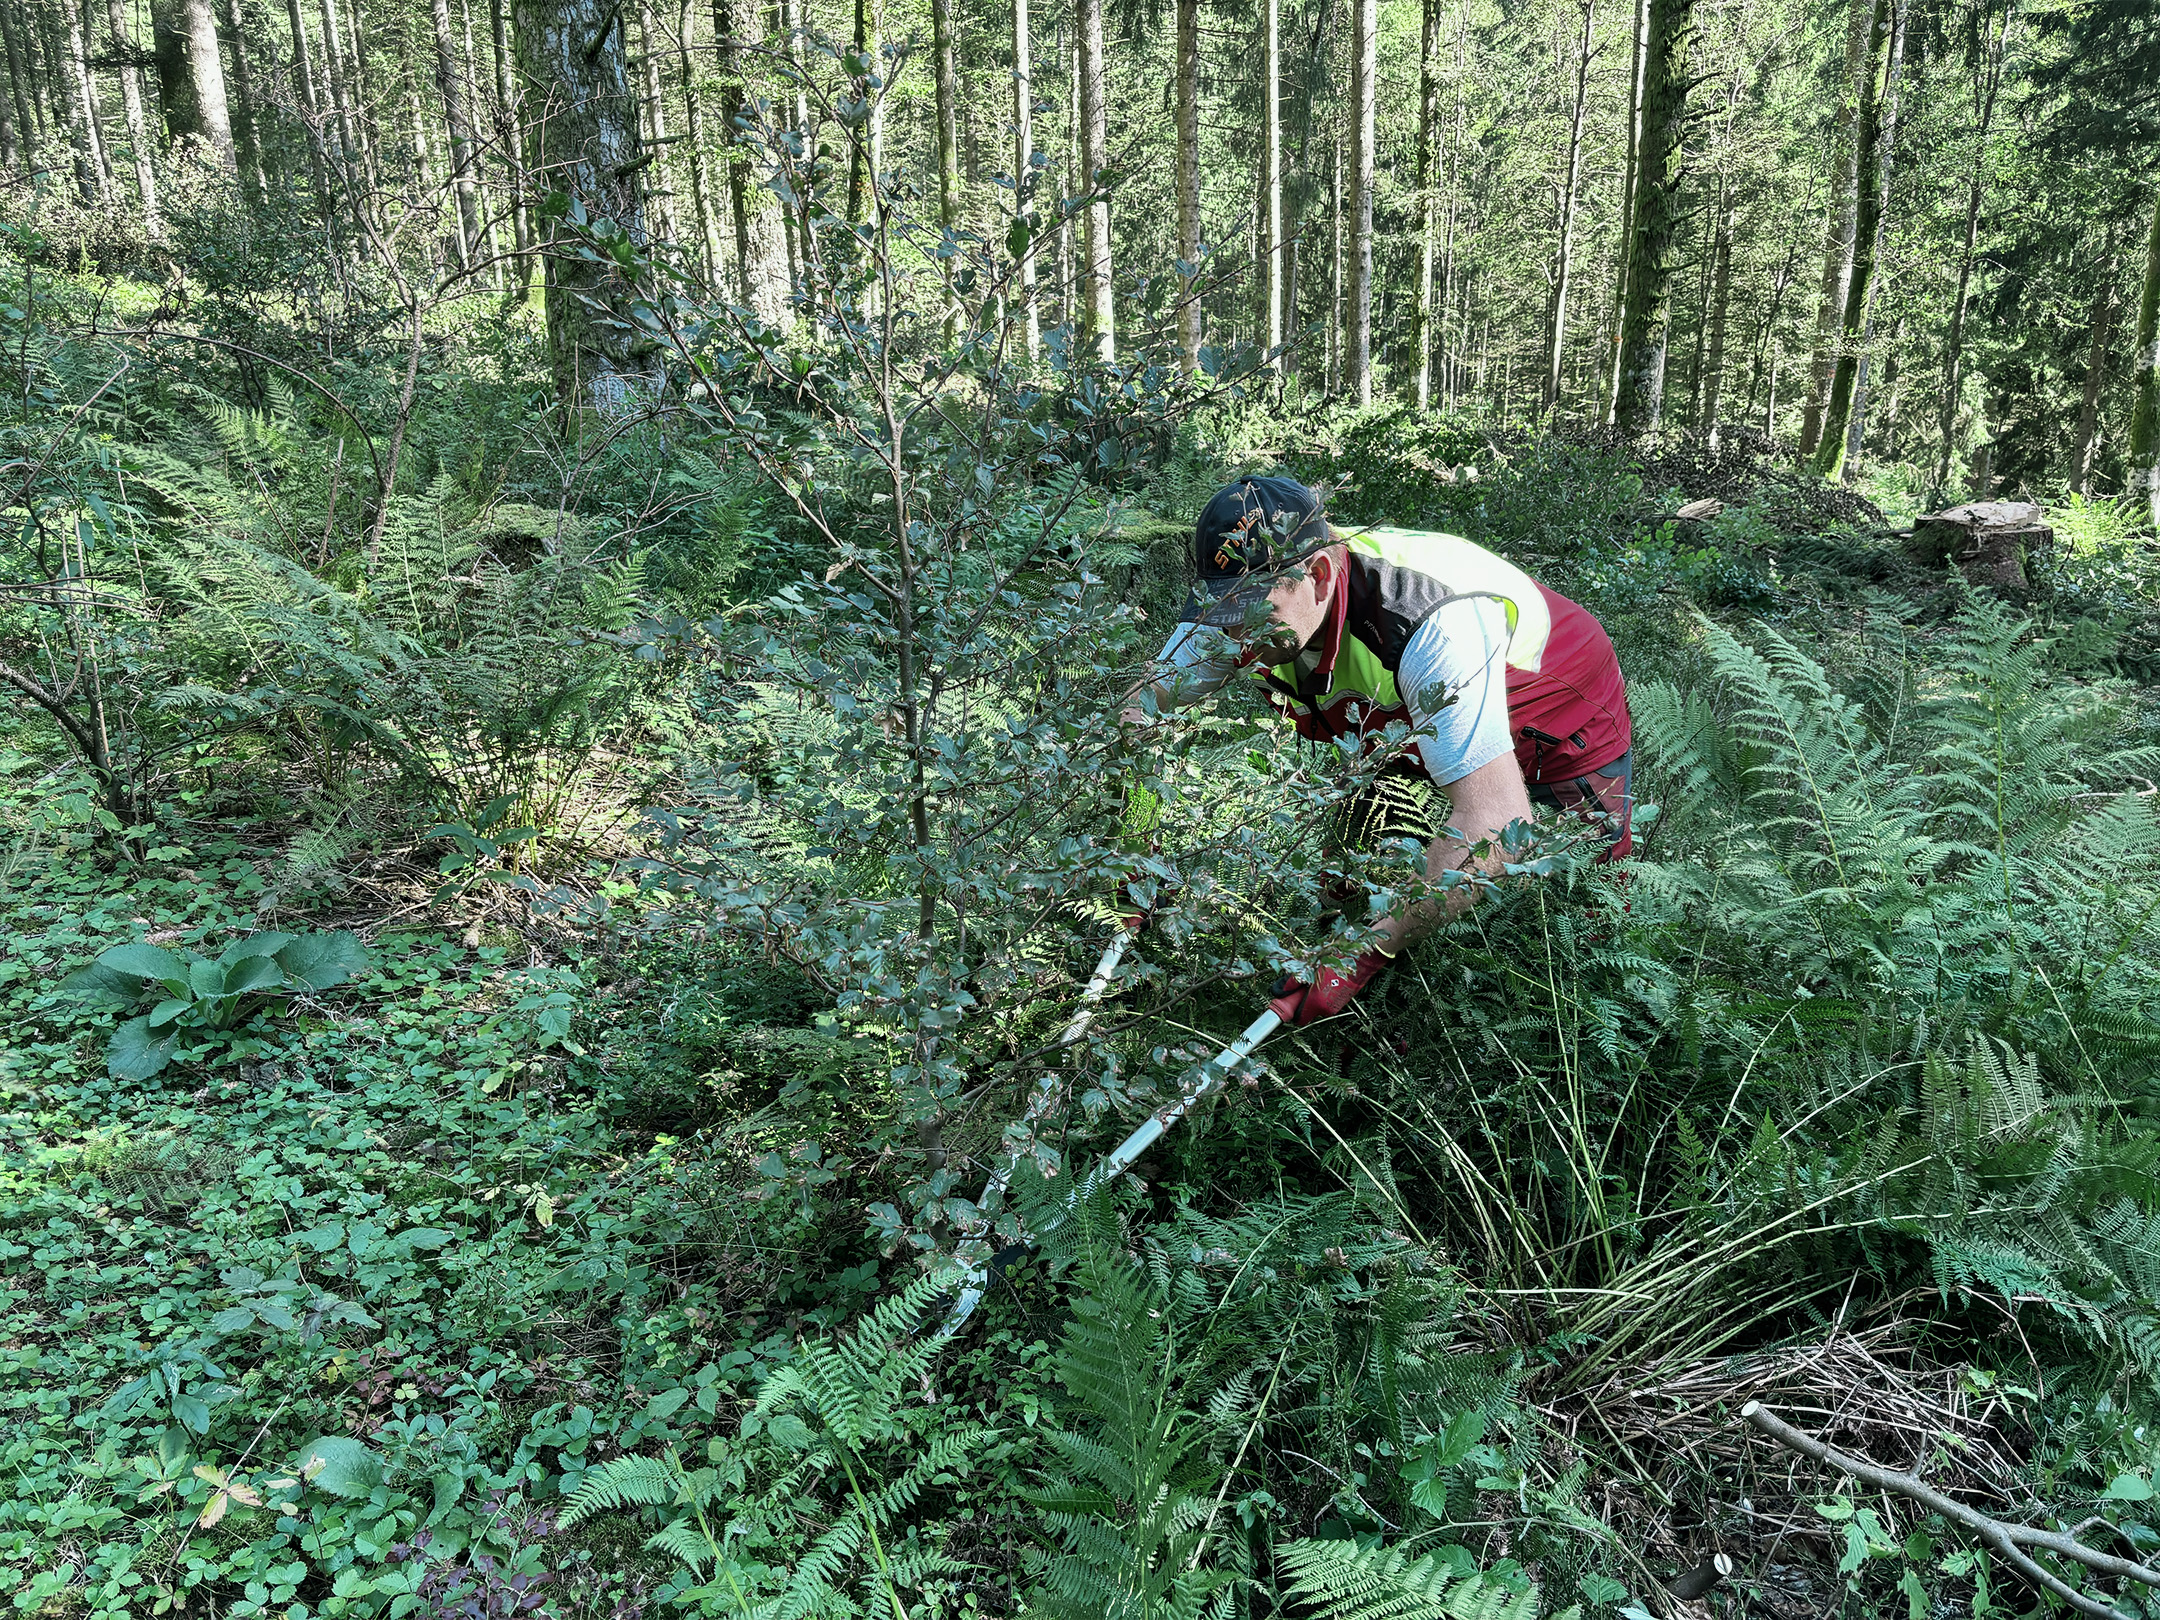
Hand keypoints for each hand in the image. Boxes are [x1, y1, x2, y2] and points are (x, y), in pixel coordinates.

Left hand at [1268, 947, 1392, 1025]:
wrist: (1363, 960)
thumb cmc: (1336, 961)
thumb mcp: (1310, 968)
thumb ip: (1293, 982)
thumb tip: (1280, 990)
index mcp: (1316, 1002)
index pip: (1299, 1019)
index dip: (1292, 1011)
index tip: (1287, 1004)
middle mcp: (1326, 1009)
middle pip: (1307, 1011)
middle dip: (1302, 1000)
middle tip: (1303, 985)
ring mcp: (1336, 1006)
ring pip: (1317, 1005)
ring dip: (1313, 996)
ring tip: (1317, 978)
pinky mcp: (1342, 1001)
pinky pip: (1326, 1001)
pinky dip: (1323, 994)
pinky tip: (1327, 980)